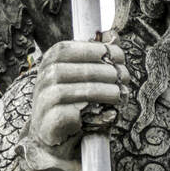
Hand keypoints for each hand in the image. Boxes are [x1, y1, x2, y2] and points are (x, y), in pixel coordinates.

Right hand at [28, 39, 127, 155]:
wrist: (52, 135)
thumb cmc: (71, 101)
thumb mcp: (80, 75)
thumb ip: (95, 56)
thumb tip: (113, 35)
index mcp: (50, 61)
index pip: (70, 48)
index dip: (97, 50)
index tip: (119, 57)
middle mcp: (45, 78)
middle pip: (82, 70)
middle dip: (109, 72)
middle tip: (124, 77)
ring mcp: (46, 99)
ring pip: (84, 90)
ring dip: (108, 91)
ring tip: (121, 93)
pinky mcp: (52, 121)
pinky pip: (79, 112)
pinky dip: (97, 111)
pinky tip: (109, 111)